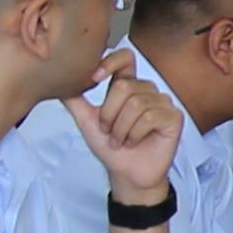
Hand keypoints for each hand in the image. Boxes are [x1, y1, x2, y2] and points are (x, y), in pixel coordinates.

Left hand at [71, 53, 182, 200]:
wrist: (125, 174)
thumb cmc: (111, 148)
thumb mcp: (86, 120)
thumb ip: (74, 100)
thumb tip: (58, 82)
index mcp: (128, 86)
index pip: (125, 58)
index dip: (110, 62)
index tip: (94, 77)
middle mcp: (146, 91)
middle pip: (125, 86)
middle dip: (109, 114)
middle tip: (109, 131)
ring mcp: (162, 103)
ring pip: (135, 104)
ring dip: (121, 129)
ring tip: (121, 140)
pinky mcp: (173, 117)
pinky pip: (149, 117)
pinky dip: (135, 134)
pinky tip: (135, 141)